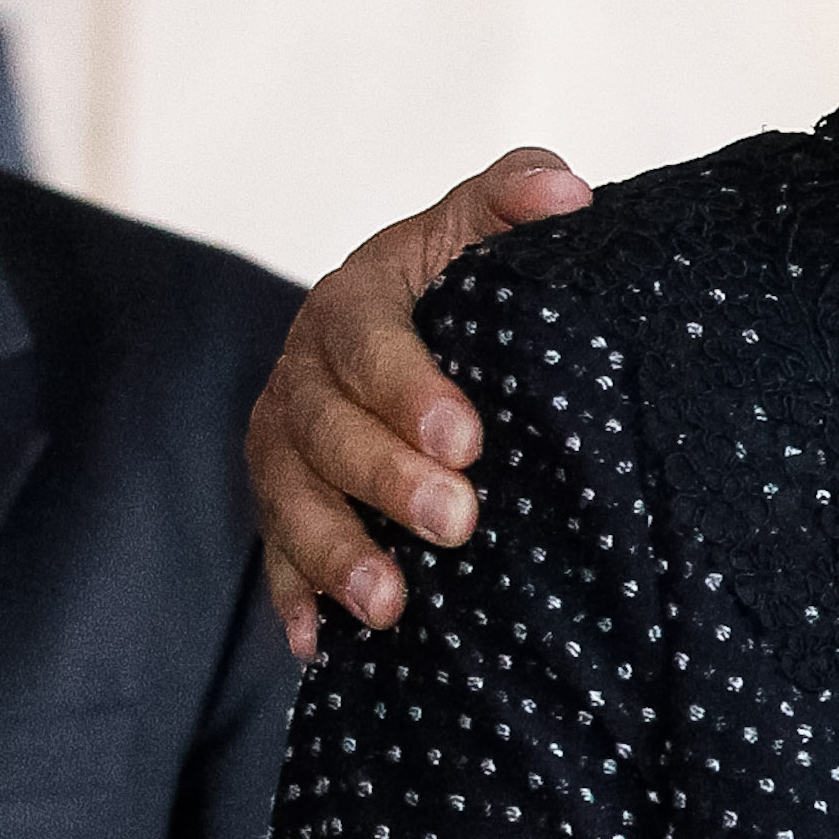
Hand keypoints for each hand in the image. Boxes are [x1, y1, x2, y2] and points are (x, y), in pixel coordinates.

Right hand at [248, 148, 593, 658]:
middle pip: (324, 429)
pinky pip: (274, 552)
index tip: (467, 438)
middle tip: (457, 523)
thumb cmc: (468, 274)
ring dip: (334, 554)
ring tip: (390, 605)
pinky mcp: (283, 496)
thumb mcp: (485, 222)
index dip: (406, 388)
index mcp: (353, 298)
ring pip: (289, 498)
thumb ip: (517, 192)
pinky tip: (320, 647)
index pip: (365, 338)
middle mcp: (303, 370)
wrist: (422, 323)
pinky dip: (293, 598)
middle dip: (384, 480)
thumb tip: (565, 194)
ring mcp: (283, 439)